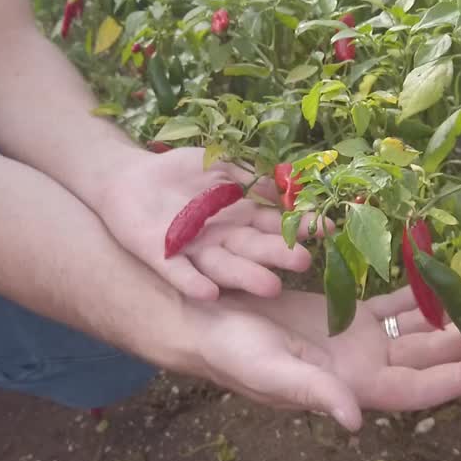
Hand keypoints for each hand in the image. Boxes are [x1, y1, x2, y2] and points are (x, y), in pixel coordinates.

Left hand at [92, 146, 319, 301]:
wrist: (130, 178)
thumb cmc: (182, 173)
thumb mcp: (222, 166)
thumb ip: (251, 177)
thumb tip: (286, 185)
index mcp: (240, 220)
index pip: (275, 226)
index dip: (300, 228)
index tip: (329, 228)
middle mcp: (223, 242)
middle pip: (254, 251)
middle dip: (278, 256)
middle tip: (304, 263)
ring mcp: (194, 252)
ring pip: (224, 269)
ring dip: (245, 278)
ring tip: (269, 288)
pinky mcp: (163, 258)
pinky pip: (179, 273)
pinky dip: (193, 283)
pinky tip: (209, 294)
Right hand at [186, 284, 460, 431]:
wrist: (201, 320)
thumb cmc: (229, 350)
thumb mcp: (268, 370)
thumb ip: (313, 393)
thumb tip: (353, 420)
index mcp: (348, 386)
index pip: (415, 391)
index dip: (456, 381)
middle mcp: (361, 366)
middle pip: (429, 356)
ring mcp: (355, 339)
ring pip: (417, 327)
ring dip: (454, 310)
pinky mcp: (342, 311)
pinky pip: (390, 301)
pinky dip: (417, 287)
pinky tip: (443, 269)